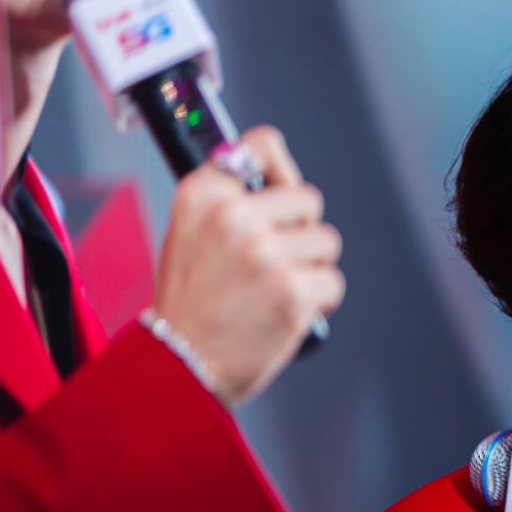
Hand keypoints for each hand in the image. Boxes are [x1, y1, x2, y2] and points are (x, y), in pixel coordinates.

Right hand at [152, 127, 344, 406]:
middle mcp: (232, 216)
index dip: (283, 173)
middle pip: (309, 201)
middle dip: (301, 233)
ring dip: (311, 269)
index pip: (264, 146)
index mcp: (203, 195)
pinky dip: (318, 302)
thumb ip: (229, 202)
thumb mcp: (189, 234)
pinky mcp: (292, 290)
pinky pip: (332, 283)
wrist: (180, 364)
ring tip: (276, 292)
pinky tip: (288, 314)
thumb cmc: (192, 302)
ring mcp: (264, 253)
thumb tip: (280, 177)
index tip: (279, 194)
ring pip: (326, 243)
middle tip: (274, 264)